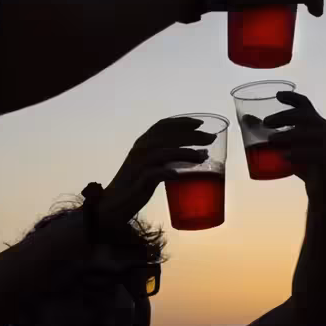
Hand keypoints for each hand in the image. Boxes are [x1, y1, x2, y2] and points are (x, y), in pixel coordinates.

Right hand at [99, 116, 213, 224]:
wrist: (114, 204)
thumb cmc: (136, 184)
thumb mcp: (152, 166)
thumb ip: (170, 158)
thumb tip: (202, 155)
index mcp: (142, 143)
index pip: (162, 125)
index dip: (182, 122)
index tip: (200, 123)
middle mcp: (140, 149)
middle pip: (169, 136)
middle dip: (192, 136)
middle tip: (211, 138)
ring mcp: (139, 165)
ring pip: (164, 152)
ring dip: (186, 153)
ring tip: (203, 157)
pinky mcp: (138, 181)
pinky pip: (155, 174)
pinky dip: (168, 172)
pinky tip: (179, 175)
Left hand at [259, 91, 325, 190]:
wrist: (323, 186)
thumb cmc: (303, 162)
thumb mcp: (285, 146)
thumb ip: (269, 132)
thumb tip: (246, 119)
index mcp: (314, 122)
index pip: (304, 104)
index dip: (292, 97)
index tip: (277, 95)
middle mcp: (323, 128)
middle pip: (304, 115)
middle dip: (284, 116)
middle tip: (266, 123)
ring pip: (308, 133)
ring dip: (288, 134)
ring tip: (271, 139)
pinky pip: (314, 153)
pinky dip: (298, 154)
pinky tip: (285, 157)